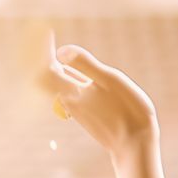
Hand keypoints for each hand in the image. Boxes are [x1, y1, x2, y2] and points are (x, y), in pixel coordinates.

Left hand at [41, 31, 158, 157]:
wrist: (135, 147)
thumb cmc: (128, 112)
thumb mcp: (111, 81)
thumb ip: (85, 64)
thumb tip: (61, 51)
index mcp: (71, 90)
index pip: (45, 66)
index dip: (42, 47)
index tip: (47, 30)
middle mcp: (69, 101)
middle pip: (47, 76)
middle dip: (47, 56)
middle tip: (48, 38)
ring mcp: (78, 110)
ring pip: (60, 85)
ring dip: (58, 68)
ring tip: (61, 54)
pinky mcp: (88, 116)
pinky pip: (71, 94)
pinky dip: (70, 80)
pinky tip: (80, 76)